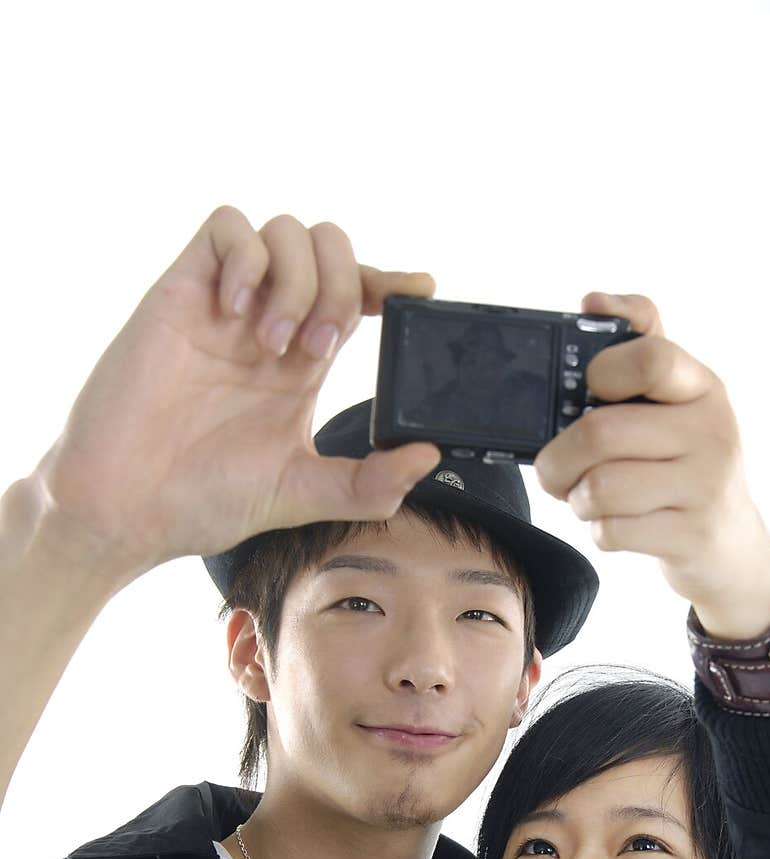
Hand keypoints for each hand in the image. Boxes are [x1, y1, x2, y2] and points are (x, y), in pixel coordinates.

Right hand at [32, 206, 440, 576]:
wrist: (128, 508)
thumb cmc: (203, 501)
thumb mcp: (302, 495)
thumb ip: (368, 484)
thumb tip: (428, 457)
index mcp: (302, 365)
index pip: (358, 295)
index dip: (391, 282)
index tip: (420, 290)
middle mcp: (269, 325)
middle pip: (329, 248)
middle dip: (341, 287)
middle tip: (316, 350)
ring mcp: (225, 305)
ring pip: (285, 230)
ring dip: (296, 279)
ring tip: (272, 343)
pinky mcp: (181, 291)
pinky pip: (227, 227)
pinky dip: (247, 258)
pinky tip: (235, 312)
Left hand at [534, 291, 769, 636]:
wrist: (731, 544)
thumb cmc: (684, 463)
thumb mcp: (675, 401)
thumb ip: (639, 345)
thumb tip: (593, 300)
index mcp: (701, 386)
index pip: (650, 357)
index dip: (601, 372)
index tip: (589, 392)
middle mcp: (712, 430)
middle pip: (600, 433)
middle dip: (557, 459)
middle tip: (555, 471)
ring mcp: (706, 485)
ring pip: (599, 488)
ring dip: (577, 499)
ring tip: (589, 498)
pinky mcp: (691, 535)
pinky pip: (611, 530)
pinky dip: (599, 530)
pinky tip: (617, 523)